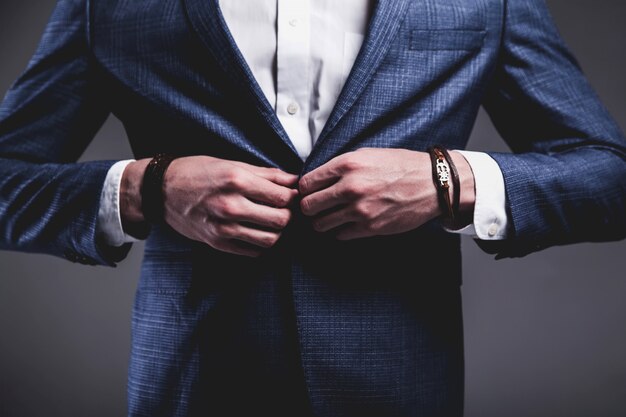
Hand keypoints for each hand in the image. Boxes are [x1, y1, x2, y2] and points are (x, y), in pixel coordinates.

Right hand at [121, 156, 297, 256]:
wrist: (161, 190)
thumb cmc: (196, 172)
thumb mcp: (232, 163)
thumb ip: (266, 174)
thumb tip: (293, 180)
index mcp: (237, 181)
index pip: (282, 197)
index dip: (293, 197)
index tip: (292, 195)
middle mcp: (231, 206)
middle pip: (280, 220)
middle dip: (289, 215)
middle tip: (286, 209)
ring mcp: (223, 228)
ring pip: (270, 240)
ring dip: (277, 232)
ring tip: (273, 222)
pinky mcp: (217, 243)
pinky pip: (252, 252)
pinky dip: (261, 244)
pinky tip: (258, 231)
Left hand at [298, 148, 474, 239]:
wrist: (433, 183)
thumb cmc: (400, 166)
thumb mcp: (366, 155)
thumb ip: (340, 167)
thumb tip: (315, 180)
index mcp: (347, 165)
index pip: (306, 183)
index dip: (304, 189)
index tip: (310, 192)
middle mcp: (350, 187)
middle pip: (308, 206)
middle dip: (309, 208)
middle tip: (316, 207)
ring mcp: (360, 210)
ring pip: (320, 225)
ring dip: (322, 222)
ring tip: (330, 216)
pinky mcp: (370, 228)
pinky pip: (340, 235)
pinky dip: (340, 231)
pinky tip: (348, 223)